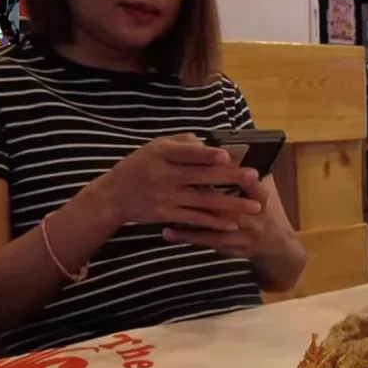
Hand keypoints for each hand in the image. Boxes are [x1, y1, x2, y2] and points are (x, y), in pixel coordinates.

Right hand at [96, 134, 262, 230]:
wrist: (114, 196)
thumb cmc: (140, 166)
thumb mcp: (155, 147)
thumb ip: (183, 143)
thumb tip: (209, 145)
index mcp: (161, 154)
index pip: (186, 152)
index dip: (206, 154)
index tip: (227, 155)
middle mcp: (164, 175)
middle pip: (201, 176)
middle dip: (230, 177)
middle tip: (254, 176)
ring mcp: (166, 197)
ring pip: (204, 201)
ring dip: (231, 205)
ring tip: (254, 206)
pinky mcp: (168, 215)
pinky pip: (195, 219)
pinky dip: (215, 222)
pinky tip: (233, 223)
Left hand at [160, 174, 296, 259]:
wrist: (277, 244)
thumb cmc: (267, 211)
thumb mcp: (267, 191)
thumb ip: (252, 175)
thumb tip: (235, 151)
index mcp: (263, 199)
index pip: (251, 184)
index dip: (235, 175)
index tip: (220, 164)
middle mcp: (254, 218)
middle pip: (227, 208)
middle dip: (203, 201)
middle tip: (177, 192)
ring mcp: (244, 236)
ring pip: (213, 230)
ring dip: (189, 226)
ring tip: (165, 220)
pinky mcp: (234, 248)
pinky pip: (209, 243)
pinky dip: (189, 238)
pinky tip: (170, 233)